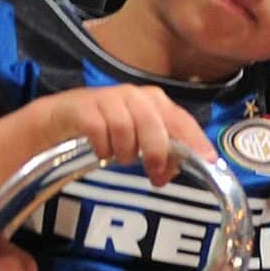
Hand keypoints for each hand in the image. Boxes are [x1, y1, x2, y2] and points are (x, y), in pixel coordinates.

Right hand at [36, 85, 216, 184]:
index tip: (208, 160)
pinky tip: (100, 151)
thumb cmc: (105, 129)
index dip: (195, 140)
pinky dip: (103, 148)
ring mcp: (109, 99)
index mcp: (153, 102)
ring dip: (124, 152)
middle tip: (154, 175)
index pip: (181, 120)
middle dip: (156, 153)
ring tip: (118, 157)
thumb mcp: (137, 140)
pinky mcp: (86, 108)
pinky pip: (101, 133)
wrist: (61, 118)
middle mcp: (135, 96)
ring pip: (126, 130)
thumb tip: (172, 171)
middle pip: (154, 124)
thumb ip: (160, 153)